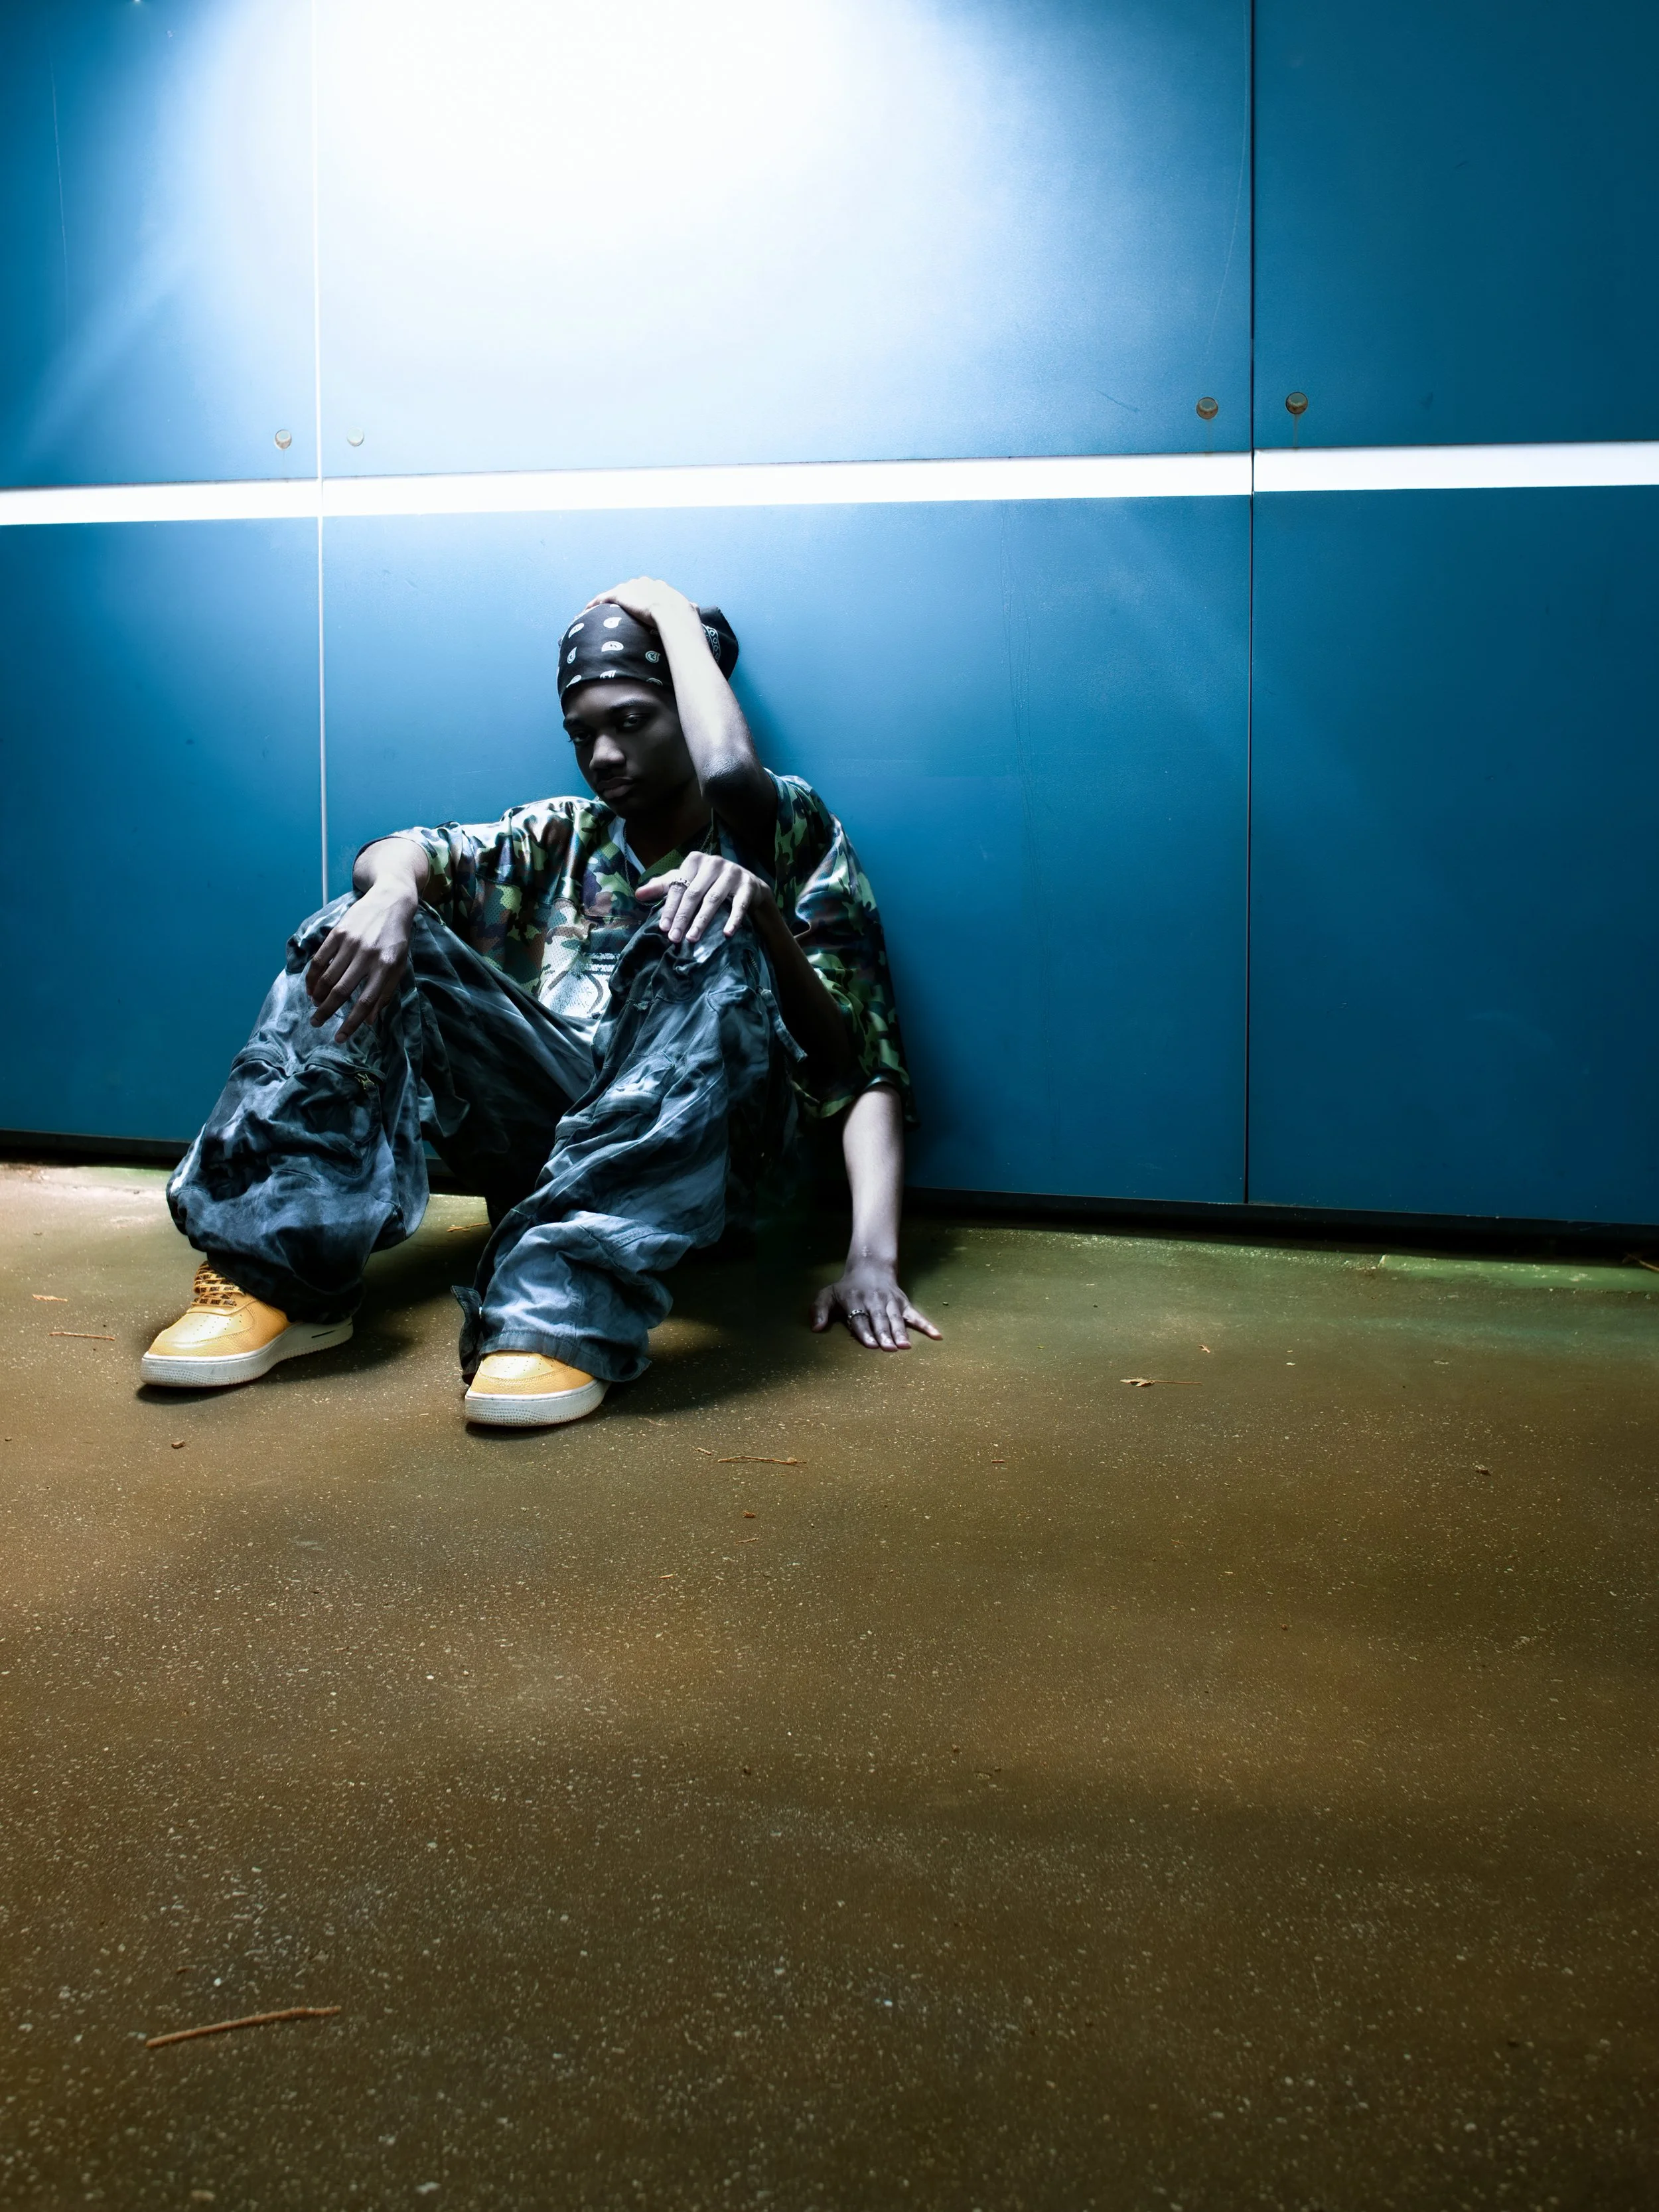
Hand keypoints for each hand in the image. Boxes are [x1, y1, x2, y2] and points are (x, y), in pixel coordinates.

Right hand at [305, 883, 415, 1038]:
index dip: (351, 1023)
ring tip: (314, 1006)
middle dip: (326, 1011)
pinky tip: (311, 987)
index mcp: (386, 968)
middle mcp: (368, 956)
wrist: (391, 900)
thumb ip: (385, 993)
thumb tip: (370, 1021)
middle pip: (341, 991)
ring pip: (327, 977)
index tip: (340, 1037)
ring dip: (318, 995)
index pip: (365, 1003)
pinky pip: (320, 959)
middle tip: (316, 1023)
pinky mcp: (338, 933)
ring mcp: (351, 943)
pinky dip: (312, 976)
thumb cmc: (397, 938)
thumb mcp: (400, 966)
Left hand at [583, 575, 695, 632]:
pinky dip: (595, 603)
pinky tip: (588, 610)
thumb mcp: (689, 610)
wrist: (673, 614)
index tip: (638, 605)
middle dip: (624, 597)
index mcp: (659, 587)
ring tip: (598, 610)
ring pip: (615, 593)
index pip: (647, 588)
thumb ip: (689, 609)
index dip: (642, 597)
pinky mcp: (621, 595)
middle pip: (630, 588)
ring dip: (607, 600)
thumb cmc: (683, 616)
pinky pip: (604, 598)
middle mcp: (644, 583)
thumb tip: (695, 609)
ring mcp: (632, 588)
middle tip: (618, 610)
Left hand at [636, 850, 768, 946]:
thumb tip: (638, 894)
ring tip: (692, 938)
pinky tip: (726, 934)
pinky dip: (733, 920)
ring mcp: (732, 873)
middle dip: (682, 917)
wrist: (748, 885)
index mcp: (695, 860)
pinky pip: (739, 905)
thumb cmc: (710, 883)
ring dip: (702, 921)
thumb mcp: (687, 881)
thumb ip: (664, 886)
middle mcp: (714, 863)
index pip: (679, 886)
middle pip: (694, 893)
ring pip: (713, 899)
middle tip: (674, 938)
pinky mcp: (748, 885)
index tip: (663, 928)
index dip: (669, 908)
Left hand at [811, 1260, 941, 1351]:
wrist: (870, 1266)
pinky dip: (926, 1325)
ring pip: (896, 1318)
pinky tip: (937, 1335)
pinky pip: (916, 1315)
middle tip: (889, 1348)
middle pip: (879, 1319)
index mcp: (854, 1300)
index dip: (865, 1331)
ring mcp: (891, 1302)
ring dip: (901, 1332)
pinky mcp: (904, 1303)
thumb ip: (819, 1310)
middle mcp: (874, 1301)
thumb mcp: (827, 1294)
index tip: (871, 1344)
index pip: (859, 1318)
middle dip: (884, 1334)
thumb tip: (816, 1328)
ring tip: (905, 1346)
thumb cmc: (846, 1287)